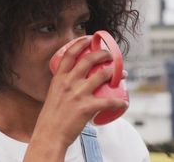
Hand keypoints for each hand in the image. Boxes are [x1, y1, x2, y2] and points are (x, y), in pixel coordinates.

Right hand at [24, 37, 127, 160]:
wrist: (49, 135)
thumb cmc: (51, 118)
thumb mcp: (54, 95)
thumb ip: (63, 87)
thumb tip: (75, 82)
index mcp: (59, 78)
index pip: (70, 54)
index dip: (81, 43)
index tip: (89, 39)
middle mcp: (69, 83)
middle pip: (89, 60)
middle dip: (103, 54)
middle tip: (110, 55)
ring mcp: (78, 94)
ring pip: (102, 75)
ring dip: (115, 72)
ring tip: (121, 74)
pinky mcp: (87, 107)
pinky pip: (109, 101)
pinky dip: (119, 102)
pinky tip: (124, 103)